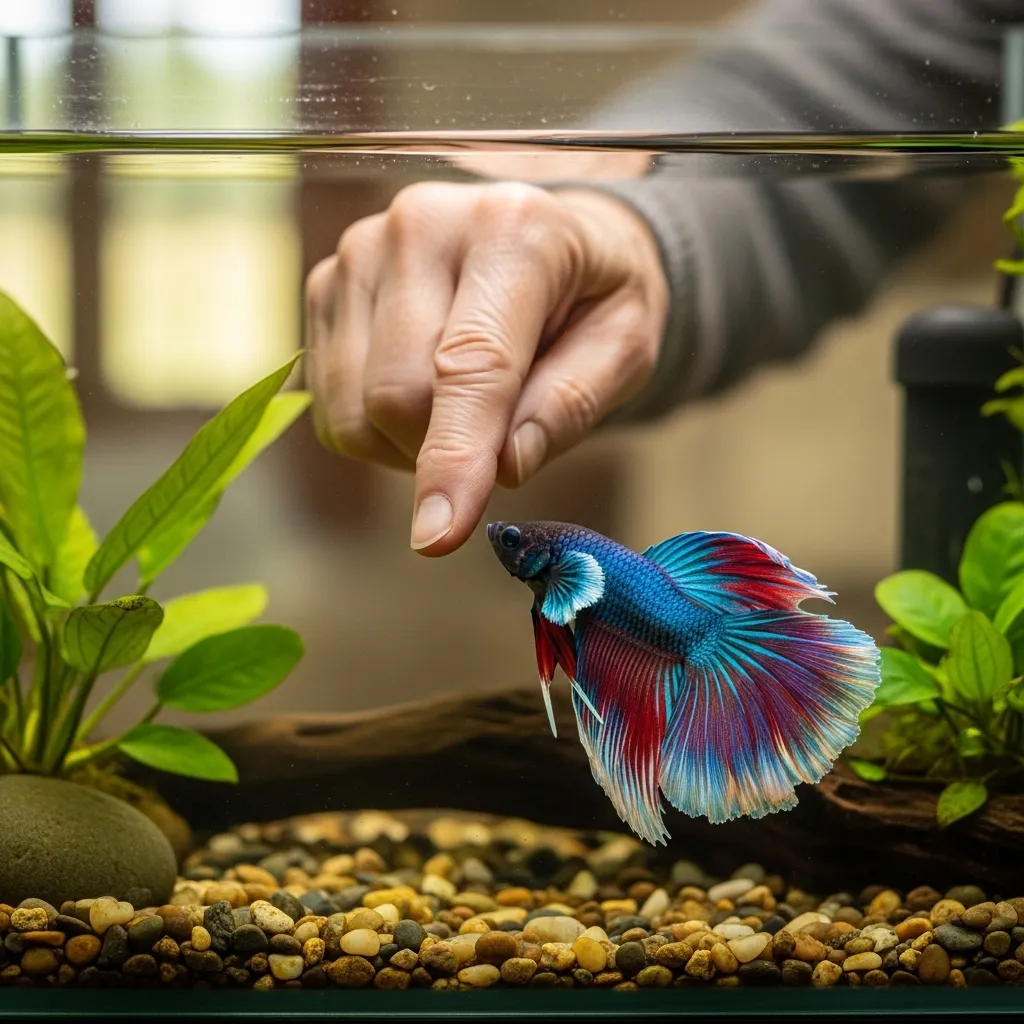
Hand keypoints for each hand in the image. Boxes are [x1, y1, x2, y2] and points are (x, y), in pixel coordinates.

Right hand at [305, 181, 668, 555]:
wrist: (552, 238)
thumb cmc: (595, 298)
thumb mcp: (626, 347)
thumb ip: (572, 403)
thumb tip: (504, 467)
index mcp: (512, 229)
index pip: (471, 365)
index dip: (454, 457)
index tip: (438, 536)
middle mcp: (422, 224)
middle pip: (398, 394)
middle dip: (446, 452)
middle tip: (500, 437)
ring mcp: (360, 249)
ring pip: (354, 406)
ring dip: (409, 445)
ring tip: (464, 407)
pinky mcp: (327, 282)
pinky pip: (331, 403)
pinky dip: (377, 429)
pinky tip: (423, 394)